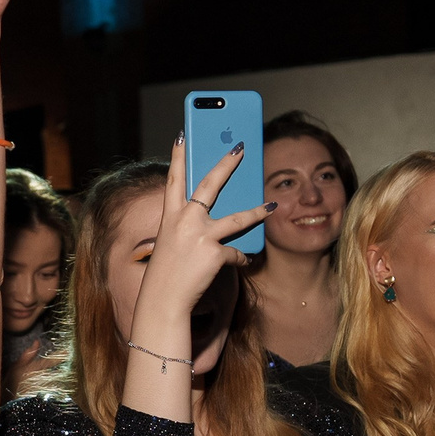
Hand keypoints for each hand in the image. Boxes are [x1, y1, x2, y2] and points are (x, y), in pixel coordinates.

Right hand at [133, 137, 270, 327]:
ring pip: (238, 218)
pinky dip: (241, 258)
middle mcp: (185, 221)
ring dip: (258, 212)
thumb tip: (216, 216)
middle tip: (240, 147)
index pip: (174, 179)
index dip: (178, 156)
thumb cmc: (167, 273)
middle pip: (210, 184)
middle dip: (227, 163)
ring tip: (270, 207)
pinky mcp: (215, 253)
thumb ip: (189, 225)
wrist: (163, 301)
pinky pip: (237, 253)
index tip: (182, 134)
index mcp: (170, 217)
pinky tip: (243, 262)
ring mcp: (201, 236)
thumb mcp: (171, 243)